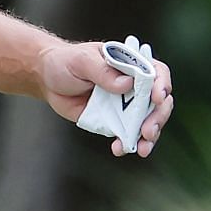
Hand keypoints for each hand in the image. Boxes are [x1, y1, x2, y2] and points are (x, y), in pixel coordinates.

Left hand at [39, 41, 174, 157]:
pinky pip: (127, 134)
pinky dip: (127, 143)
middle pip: (158, 102)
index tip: (157, 98)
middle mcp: (133, 85)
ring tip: (143, 148)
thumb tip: (126, 85)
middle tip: (148, 131)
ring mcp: (125, 104)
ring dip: (149, 136)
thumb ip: (103, 71)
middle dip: (158, 117)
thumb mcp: (82, 61)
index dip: (162, 85)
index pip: (157, 72)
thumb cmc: (66, 62)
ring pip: (147, 121)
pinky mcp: (113, 121)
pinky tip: (119, 149)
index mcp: (131, 64)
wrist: (47, 80)